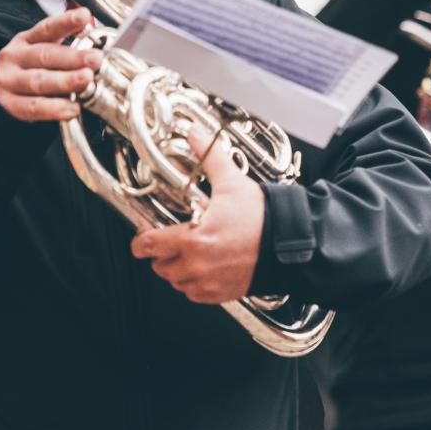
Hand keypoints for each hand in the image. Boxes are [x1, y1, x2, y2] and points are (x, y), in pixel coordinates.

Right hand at [0, 8, 102, 121]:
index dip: (65, 22)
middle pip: (44, 55)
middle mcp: (14, 56)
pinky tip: (72, 109)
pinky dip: (54, 108)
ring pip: (38, 81)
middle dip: (73, 57)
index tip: (84, 16)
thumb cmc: (29, 71)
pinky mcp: (7, 103)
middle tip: (95, 59)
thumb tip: (95, 47)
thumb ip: (66, 47)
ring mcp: (8, 80)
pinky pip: (32, 107)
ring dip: (65, 81)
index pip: (47, 28)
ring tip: (86, 80)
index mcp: (26, 40)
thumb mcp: (42, 52)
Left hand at [130, 128, 264, 303]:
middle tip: (168, 242)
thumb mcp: (231, 182)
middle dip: (161, 255)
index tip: (140, 241)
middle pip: (161, 267)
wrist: (290, 242)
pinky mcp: (222, 293)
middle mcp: (197, 264)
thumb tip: (197, 135)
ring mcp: (210, 282)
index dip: (140, 243)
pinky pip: (195, 294)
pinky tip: (202, 268)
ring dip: (177, 270)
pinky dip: (193, 284)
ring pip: (177, 282)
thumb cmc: (262, 217)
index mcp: (193, 239)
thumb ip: (209, 157)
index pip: (151, 246)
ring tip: (186, 254)